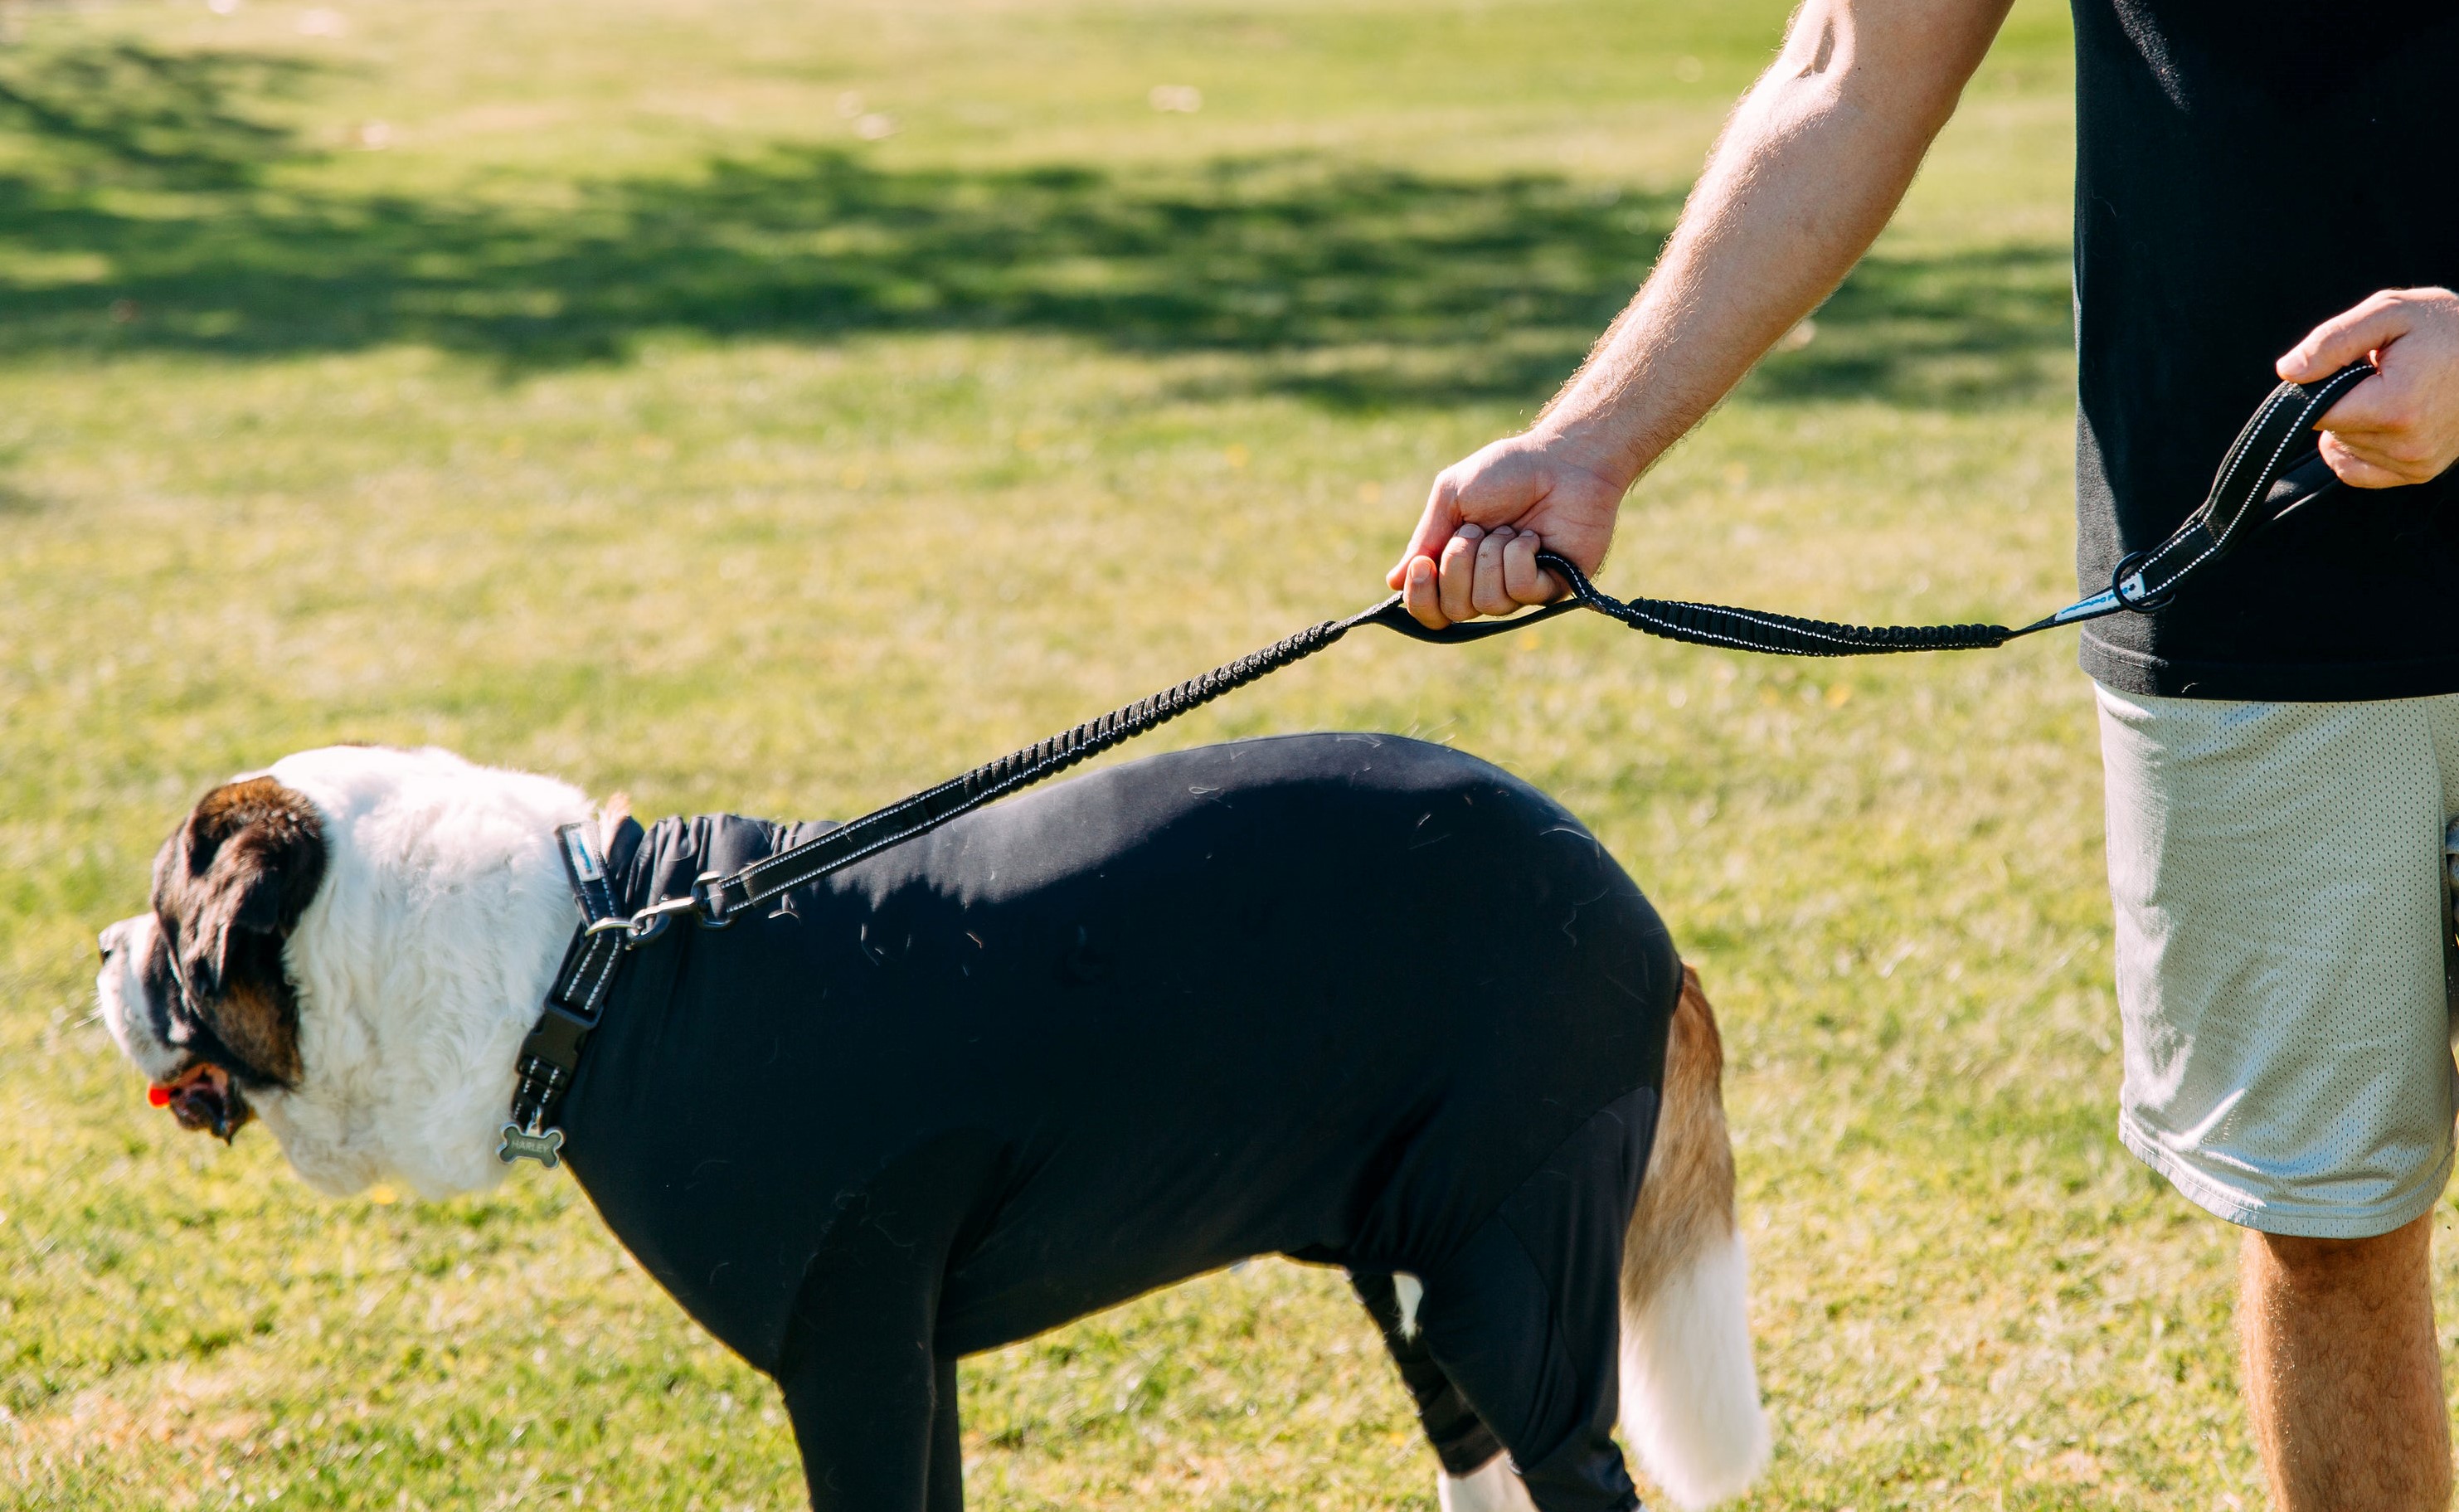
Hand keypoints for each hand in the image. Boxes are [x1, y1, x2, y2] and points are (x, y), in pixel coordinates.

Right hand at [1385, 433, 1627, 628]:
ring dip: (1491, 557)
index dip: (1420, 598)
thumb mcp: (1451, 497)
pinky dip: (1519, 557)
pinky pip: (1520, 591)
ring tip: (1509, 528)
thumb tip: (1394, 581)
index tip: (1423, 565)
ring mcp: (1520, 590)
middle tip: (1475, 530)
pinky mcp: (1552, 588)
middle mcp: (1486, 584)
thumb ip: (1425, 539)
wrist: (1561, 460)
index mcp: (1458, 565)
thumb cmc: (1508, 472)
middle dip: (1457, 566)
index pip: (1431, 610)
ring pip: (1487, 603)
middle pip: (1454, 611)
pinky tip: (1532, 536)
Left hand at [2276, 287, 2458, 488]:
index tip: (2348, 364)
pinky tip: (2379, 419)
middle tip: (2381, 372)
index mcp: (2395, 407)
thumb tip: (2288, 372)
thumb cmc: (2447, 326)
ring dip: (2354, 421)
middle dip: (2343, 399)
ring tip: (2393, 389)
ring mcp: (2414, 464)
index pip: (2315, 413)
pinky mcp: (2419, 473)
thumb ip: (2333, 341)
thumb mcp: (2390, 312)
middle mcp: (2406, 446)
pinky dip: (2356, 447)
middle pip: (2330, 430)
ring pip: (2342, 448)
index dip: (2319, 385)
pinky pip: (2356, 471)